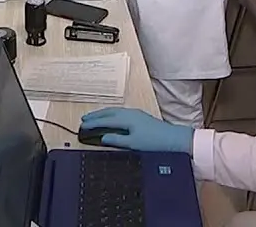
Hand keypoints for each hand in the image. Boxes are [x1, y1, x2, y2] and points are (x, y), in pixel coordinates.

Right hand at [79, 108, 194, 152]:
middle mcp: (130, 113)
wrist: (173, 139)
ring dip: (103, 113)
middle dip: (96, 115)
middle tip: (84, 119)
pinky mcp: (140, 116)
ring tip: (94, 117)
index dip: (93, 123)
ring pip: (115, 111)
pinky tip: (111, 118)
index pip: (105, 120)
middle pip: (109, 112)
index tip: (82, 126)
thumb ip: (116, 139)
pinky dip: (111, 114)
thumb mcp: (133, 144)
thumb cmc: (154, 142)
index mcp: (126, 118)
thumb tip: (103, 137)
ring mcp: (135, 113)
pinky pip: (120, 112)